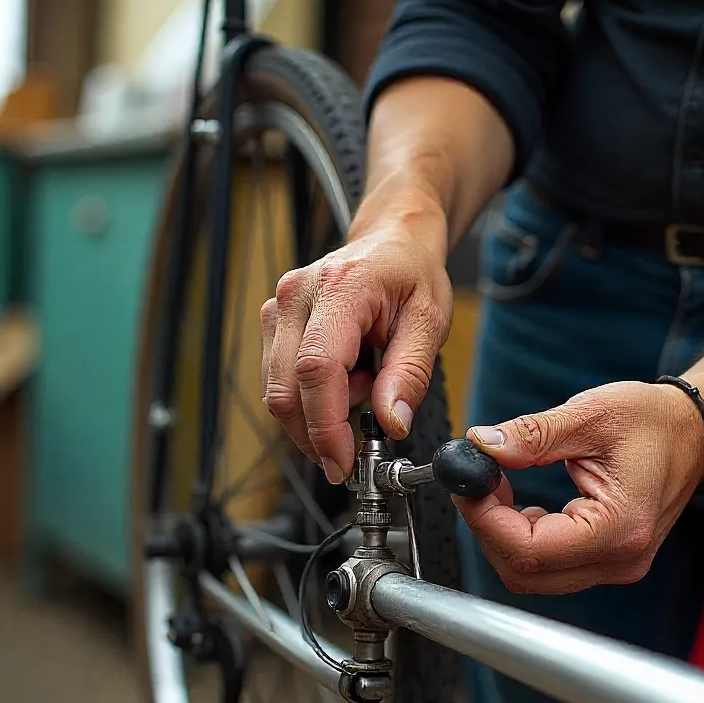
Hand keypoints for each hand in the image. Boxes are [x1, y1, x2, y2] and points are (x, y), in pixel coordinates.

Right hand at [261, 225, 451, 483]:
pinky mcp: (273, 324)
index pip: (316, 369)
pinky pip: (281, 381)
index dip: (325, 425)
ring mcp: (278, 308)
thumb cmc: (412, 274)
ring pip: (278, 391)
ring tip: (364, 388)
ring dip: (319, 413)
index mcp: (340, 288)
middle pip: (286, 388)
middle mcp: (297, 296)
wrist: (392, 239)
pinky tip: (347, 380)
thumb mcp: (430, 322)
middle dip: (317, 434)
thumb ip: (409, 375)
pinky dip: (313, 398)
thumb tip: (390, 423)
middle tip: (355, 450)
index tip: (342, 463)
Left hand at [453, 381, 703, 594]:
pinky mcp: (605, 564)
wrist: (694, 435)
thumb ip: (532, 435)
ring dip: (502, 536)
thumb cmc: (653, 422)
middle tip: (478, 483)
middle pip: (524, 573)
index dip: (485, 519)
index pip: (529, 551)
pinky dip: (521, 540)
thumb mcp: (590, 414)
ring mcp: (614, 568)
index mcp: (619, 528)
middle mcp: (619, 561)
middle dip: (488, 529)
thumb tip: (481, 446)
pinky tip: (521, 506)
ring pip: (531, 576)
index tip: (469, 482)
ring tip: (501, 487)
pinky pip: (547, 568)